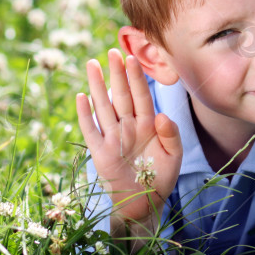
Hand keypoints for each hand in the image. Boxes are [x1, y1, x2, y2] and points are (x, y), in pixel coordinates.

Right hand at [76, 49, 182, 230]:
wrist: (144, 202)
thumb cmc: (161, 177)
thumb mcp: (174, 155)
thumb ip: (171, 134)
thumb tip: (162, 116)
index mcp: (148, 125)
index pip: (142, 96)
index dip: (136, 78)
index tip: (131, 58)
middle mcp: (129, 127)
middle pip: (121, 95)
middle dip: (117, 73)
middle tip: (111, 51)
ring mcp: (113, 138)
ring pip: (104, 106)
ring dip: (97, 86)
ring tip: (91, 64)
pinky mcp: (100, 152)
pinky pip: (91, 130)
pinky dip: (85, 115)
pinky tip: (81, 97)